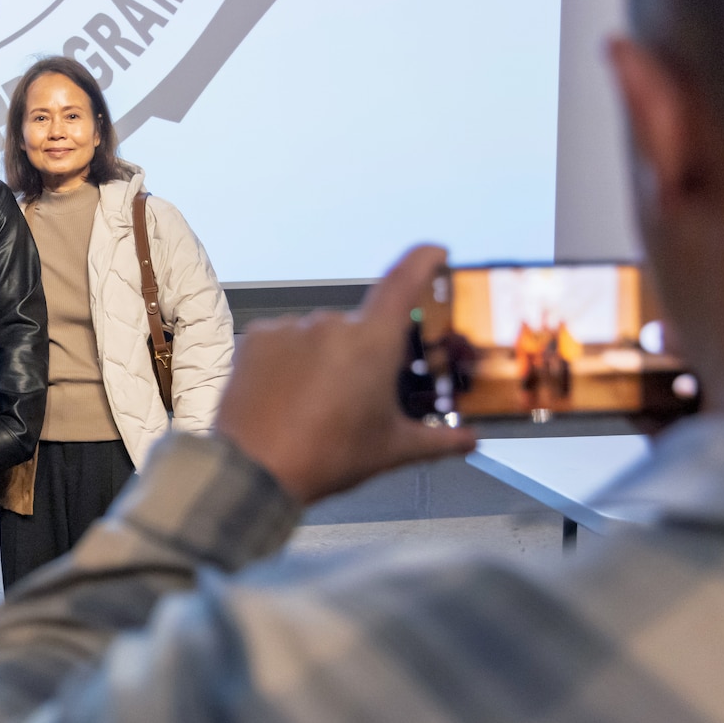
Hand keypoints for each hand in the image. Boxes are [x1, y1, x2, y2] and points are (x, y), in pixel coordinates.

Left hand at [215, 245, 477, 504]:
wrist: (253, 470)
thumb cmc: (325, 457)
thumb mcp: (390, 451)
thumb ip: (438, 441)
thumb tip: (470, 441)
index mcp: (372, 341)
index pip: (404, 281)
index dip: (423, 261)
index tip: (435, 251)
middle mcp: (332, 324)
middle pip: (360, 327)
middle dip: (363, 356)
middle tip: (356, 398)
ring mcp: (290, 328)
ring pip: (319, 335)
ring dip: (323, 359)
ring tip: (314, 405)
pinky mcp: (255, 338)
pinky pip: (283, 341)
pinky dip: (289, 362)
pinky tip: (286, 396)